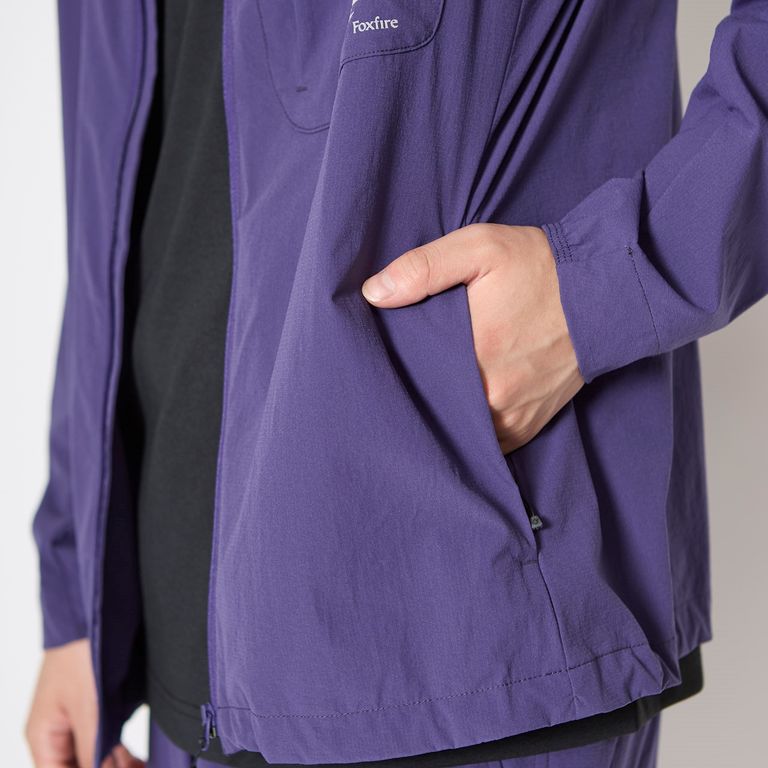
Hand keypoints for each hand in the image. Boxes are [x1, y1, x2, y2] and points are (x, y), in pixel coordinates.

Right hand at [25, 638, 143, 767]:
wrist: (92, 613)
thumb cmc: (81, 654)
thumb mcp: (89, 707)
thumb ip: (93, 748)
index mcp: (44, 738)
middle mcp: (56, 734)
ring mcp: (76, 723)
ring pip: (93, 759)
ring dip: (116, 765)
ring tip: (143, 765)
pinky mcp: (94, 711)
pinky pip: (103, 743)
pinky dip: (119, 754)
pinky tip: (138, 758)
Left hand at [361, 223, 583, 452]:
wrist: (606, 289)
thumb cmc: (539, 266)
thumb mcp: (479, 248)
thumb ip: (423, 268)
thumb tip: (373, 293)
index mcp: (474, 354)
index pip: (413, 379)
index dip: (395, 373)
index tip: (385, 364)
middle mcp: (494, 395)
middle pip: (435, 408)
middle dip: (418, 397)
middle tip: (403, 380)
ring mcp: (513, 416)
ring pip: (460, 430)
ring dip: (444, 417)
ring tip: (430, 395)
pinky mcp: (529, 425)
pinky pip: (489, 444)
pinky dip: (472, 431)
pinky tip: (460, 412)